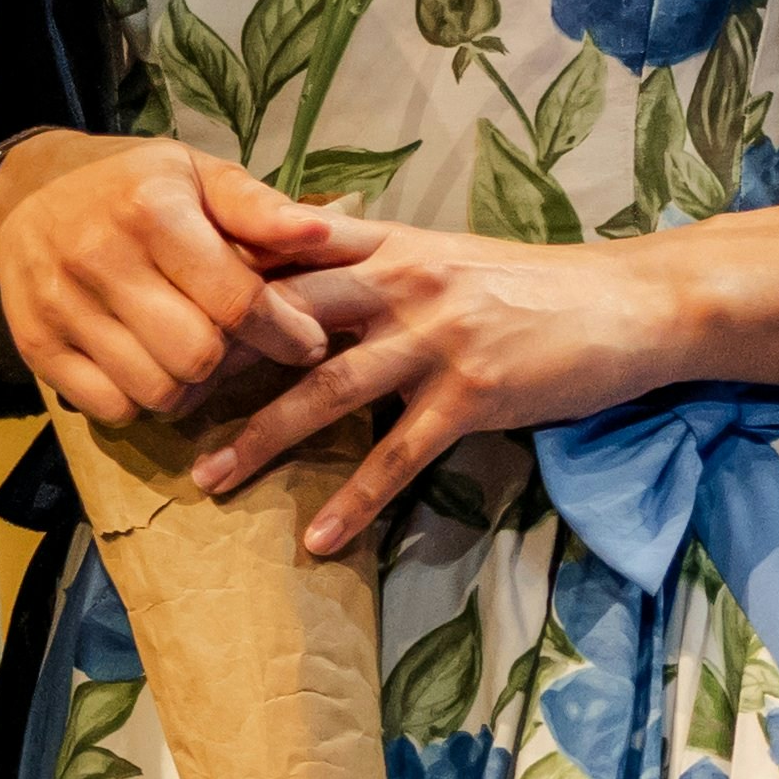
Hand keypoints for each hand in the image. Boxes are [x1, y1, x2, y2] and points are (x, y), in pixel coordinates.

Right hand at [0, 133, 339, 426]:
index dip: (286, 331)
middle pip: (197, 356)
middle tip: (247, 349)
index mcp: (152, 209)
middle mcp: (101, 258)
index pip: (235, 298)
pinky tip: (152, 366)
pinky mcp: (36, 348)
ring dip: (193, 388)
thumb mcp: (197, 174)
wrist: (26, 196)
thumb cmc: (132, 185)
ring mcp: (63, 308)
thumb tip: (323, 233)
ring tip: (201, 358)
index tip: (308, 341)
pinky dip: (144, 401)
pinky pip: (112, 409)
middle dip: (236, 361)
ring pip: (157, 391)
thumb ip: (260, 208)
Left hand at [187, 207, 695, 556]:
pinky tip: (318, 538)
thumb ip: (375, 260)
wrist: (626, 301)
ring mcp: (437, 335)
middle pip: (283, 316)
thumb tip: (298, 272)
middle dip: (214, 362)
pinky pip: (398, 454)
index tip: (153, 311)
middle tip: (152, 404)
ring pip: (326, 389)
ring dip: (262, 439)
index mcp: (390, 241)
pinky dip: (355, 500)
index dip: (215, 278)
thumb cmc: (532, 284)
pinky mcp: (474, 390)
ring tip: (210, 481)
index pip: (283, 249)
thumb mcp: (446, 255)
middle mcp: (403, 279)